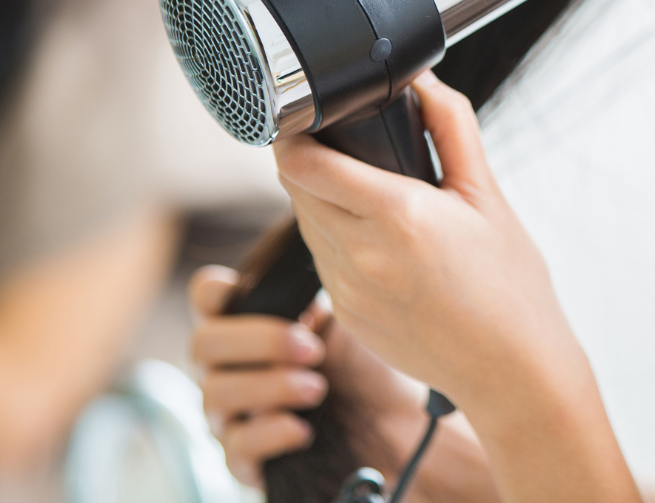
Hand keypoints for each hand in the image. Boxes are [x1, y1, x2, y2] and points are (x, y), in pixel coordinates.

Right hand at [188, 266, 425, 487]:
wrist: (397, 422)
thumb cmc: (367, 362)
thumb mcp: (350, 317)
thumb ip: (317, 292)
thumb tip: (316, 249)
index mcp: (248, 321)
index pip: (205, 295)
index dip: (214, 290)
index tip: (243, 291)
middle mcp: (228, 364)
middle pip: (203, 343)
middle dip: (258, 341)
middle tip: (312, 347)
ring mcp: (231, 412)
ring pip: (216, 394)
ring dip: (270, 386)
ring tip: (318, 387)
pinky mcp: (246, 457)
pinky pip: (236, 446)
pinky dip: (270, 433)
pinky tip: (304, 429)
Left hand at [275, 71, 640, 502]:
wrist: (513, 369)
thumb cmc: (510, 284)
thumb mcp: (489, 195)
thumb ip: (452, 129)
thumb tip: (423, 80)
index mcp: (399, 215)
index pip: (305, 164)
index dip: (294, 134)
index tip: (306, 117)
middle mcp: (362, 254)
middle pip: (295, 189)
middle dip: (309, 160)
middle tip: (341, 144)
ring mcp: (348, 291)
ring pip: (306, 225)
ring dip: (320, 200)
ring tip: (364, 190)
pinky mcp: (345, 316)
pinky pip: (322, 261)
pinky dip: (337, 239)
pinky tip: (378, 239)